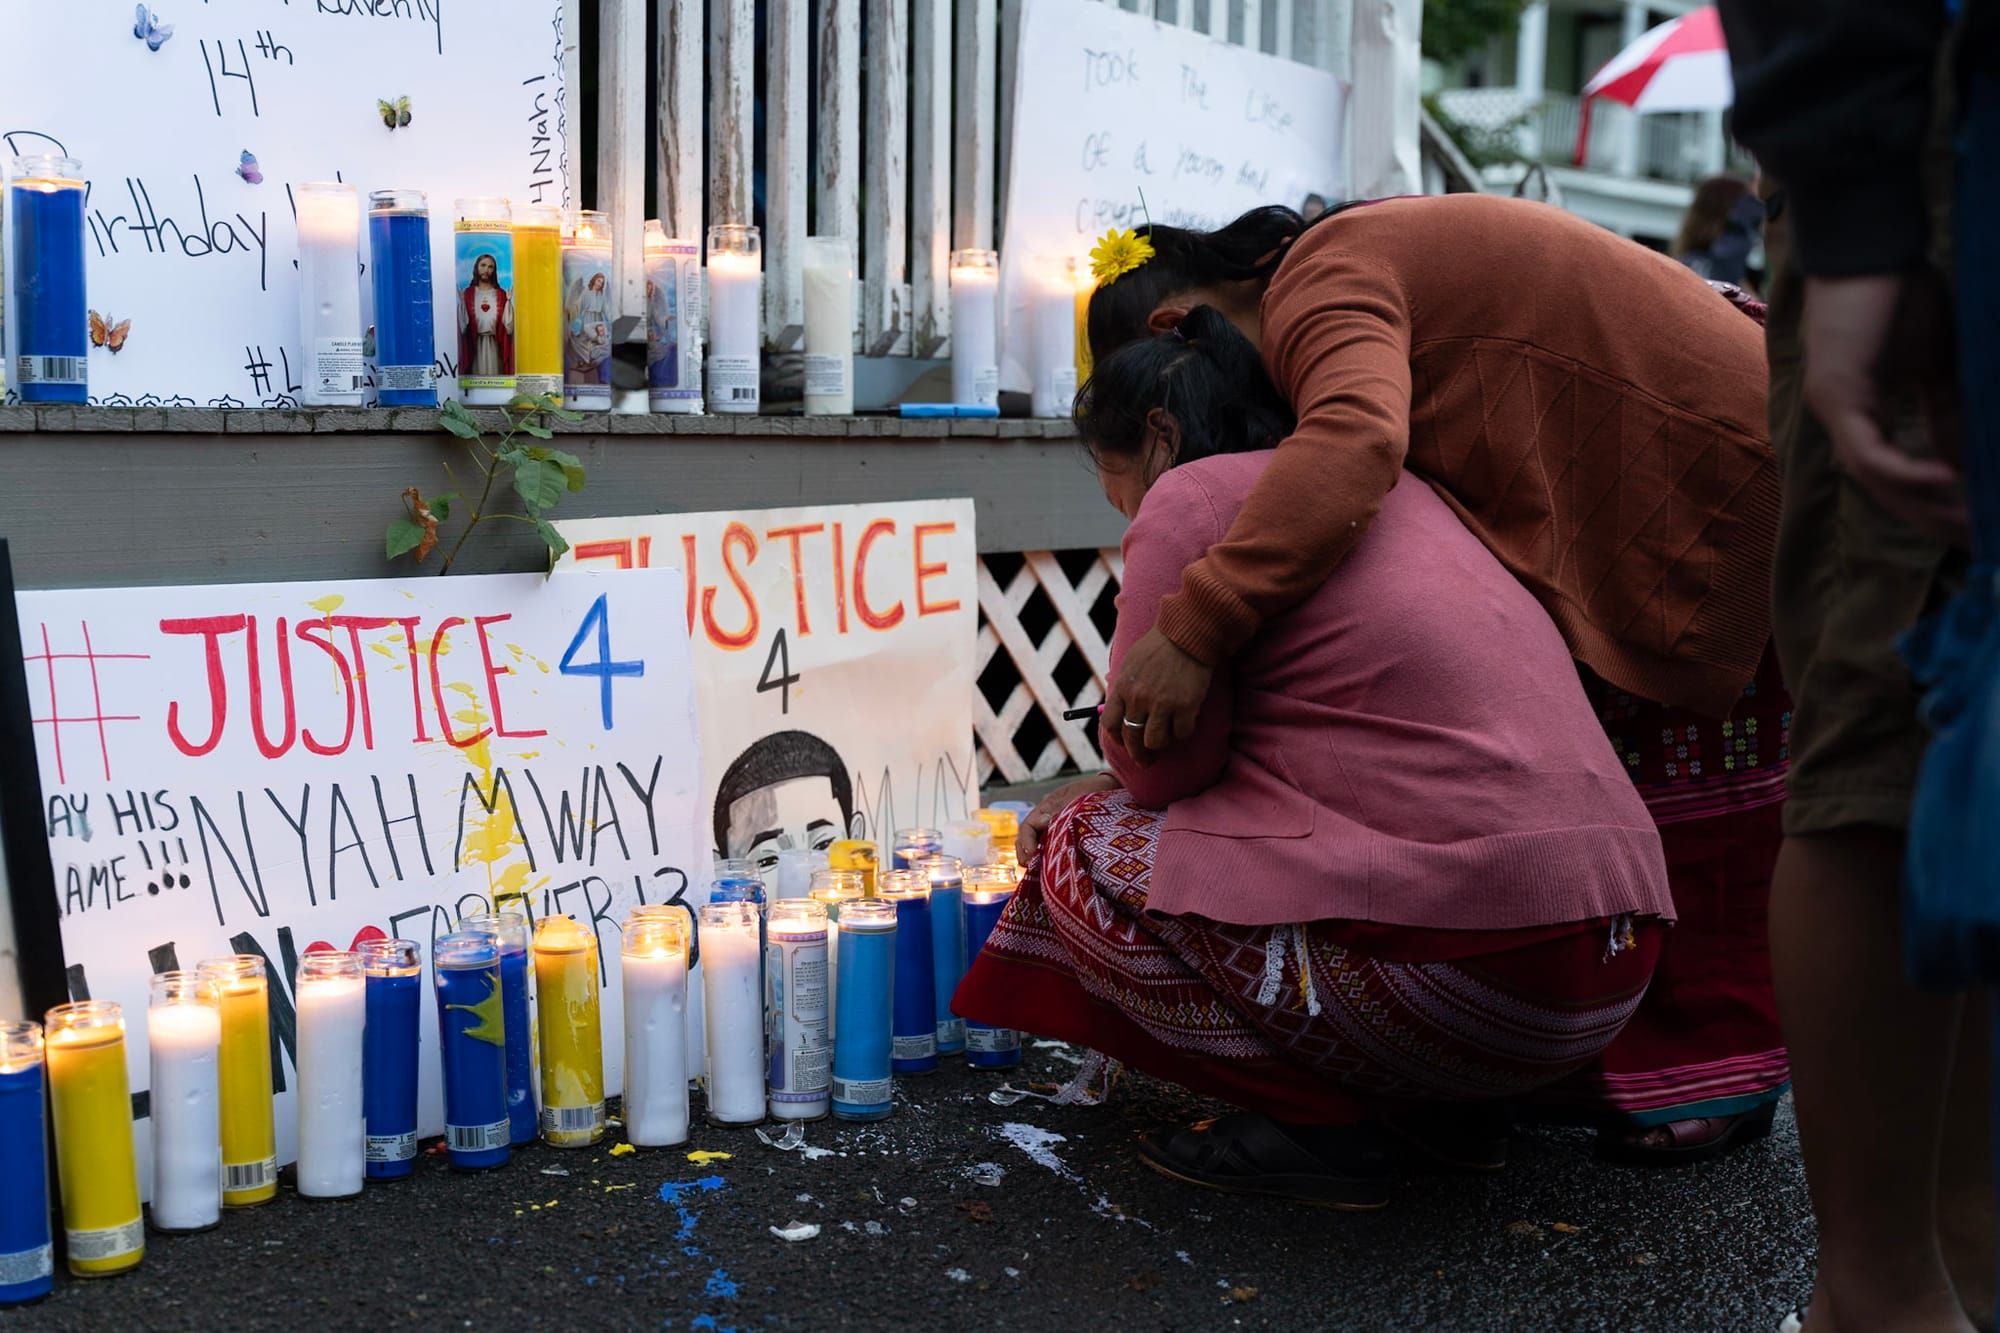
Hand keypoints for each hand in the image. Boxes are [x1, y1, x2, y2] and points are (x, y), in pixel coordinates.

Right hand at [1018, 772, 1117, 863]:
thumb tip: (1041, 822)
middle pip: (1027, 838)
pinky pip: (1050, 847)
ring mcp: (1054, 826)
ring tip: (1039, 872)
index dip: (1026, 842)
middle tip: (1030, 867)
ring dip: (1035, 857)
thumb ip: (1059, 810)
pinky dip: (1047, 857)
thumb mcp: (1077, 798)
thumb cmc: (1094, 792)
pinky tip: (1051, 867)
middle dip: (1025, 853)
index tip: (1032, 854)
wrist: (1110, 789)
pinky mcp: (1064, 835)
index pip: (1027, 827)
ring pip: (1037, 843)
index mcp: (1045, 807)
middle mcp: (1046, 818)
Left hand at [1101, 627, 1212, 764]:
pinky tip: (1183, 726)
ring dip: (1160, 745)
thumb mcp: (1130, 664)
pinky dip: (1182, 734)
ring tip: (1166, 741)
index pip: (1110, 724)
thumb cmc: (1158, 647)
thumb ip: (1124, 689)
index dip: (1117, 739)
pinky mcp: (1186, 706)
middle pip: (1132, 738)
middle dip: (1138, 754)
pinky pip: (1181, 734)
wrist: (1186, 635)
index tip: (1124, 743)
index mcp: (1123, 688)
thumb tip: (1120, 713)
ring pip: (1155, 742)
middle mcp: (1139, 699)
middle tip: (1146, 760)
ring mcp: (1162, 704)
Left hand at [1802, 273, 1968, 540]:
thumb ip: (1950, 413)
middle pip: (1884, 489)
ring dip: (1922, 504)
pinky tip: (1945, 480)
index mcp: (1867, 414)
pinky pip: (1869, 451)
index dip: (1935, 505)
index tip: (1976, 526)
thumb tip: (1965, 463)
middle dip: (1931, 519)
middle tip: (1976, 543)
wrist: (1874, 248)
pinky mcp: (1837, 395)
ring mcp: (1836, 409)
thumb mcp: (1940, 366)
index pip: (1898, 475)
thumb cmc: (1904, 296)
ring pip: (1876, 479)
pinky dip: (1904, 471)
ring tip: (1967, 521)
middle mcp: (1845, 420)